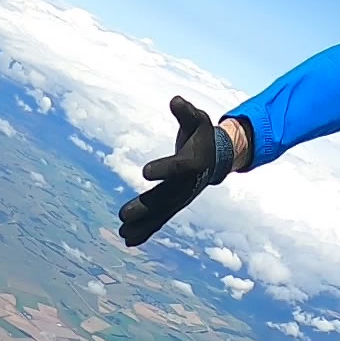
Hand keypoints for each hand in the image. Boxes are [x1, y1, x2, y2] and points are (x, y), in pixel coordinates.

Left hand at [116, 96, 234, 246]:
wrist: (216, 158)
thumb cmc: (202, 136)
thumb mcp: (198, 120)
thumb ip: (186, 112)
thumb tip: (175, 100)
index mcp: (194, 162)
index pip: (178, 167)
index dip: (164, 169)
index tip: (144, 171)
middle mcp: (188, 184)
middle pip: (166, 197)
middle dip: (145, 207)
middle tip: (123, 215)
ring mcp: (182, 197)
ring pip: (162, 213)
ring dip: (143, 224)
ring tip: (122, 233)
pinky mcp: (175, 203)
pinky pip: (161, 218)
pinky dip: (147, 230)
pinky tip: (129, 240)